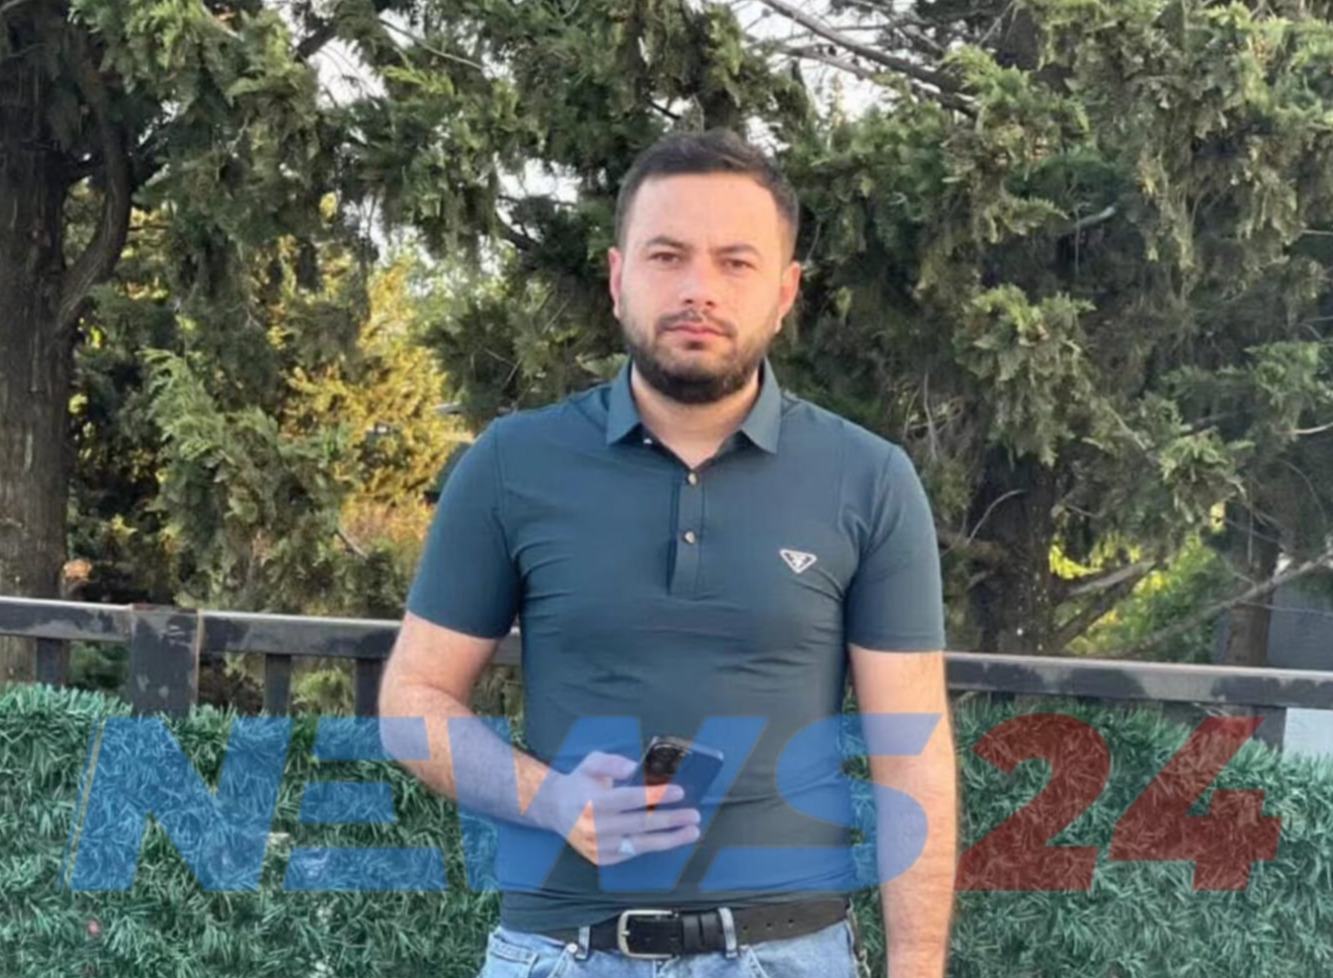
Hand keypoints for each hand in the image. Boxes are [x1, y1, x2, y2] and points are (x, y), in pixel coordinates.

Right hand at [546, 751, 701, 864]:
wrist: (554, 809)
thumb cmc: (581, 782)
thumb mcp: (591, 763)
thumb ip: (612, 762)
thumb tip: (634, 768)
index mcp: (592, 801)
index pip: (629, 799)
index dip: (655, 795)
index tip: (679, 791)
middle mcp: (595, 827)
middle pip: (640, 824)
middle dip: (671, 819)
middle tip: (694, 815)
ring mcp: (598, 846)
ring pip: (640, 844)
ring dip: (670, 839)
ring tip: (692, 832)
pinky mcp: (601, 859)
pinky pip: (632, 853)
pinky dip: (653, 846)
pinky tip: (670, 838)